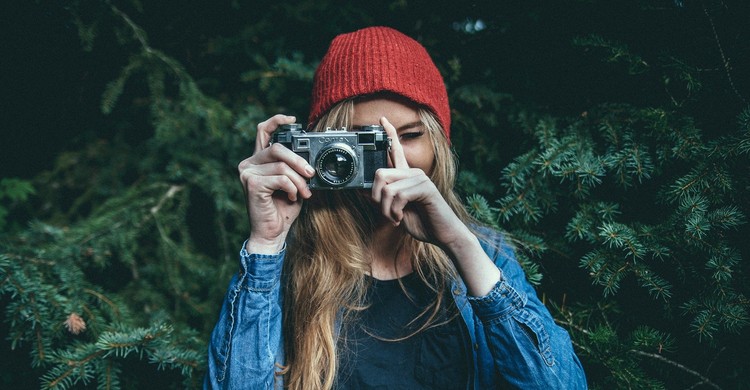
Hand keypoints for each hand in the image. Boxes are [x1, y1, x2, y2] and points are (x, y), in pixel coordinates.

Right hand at [238, 115, 314, 252]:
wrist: (272, 233)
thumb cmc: (282, 209)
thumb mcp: (293, 183)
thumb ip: (294, 168)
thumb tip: (309, 159)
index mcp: (258, 160)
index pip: (263, 131)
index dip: (277, 121)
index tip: (293, 119)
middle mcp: (249, 163)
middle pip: (277, 148)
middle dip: (299, 161)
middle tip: (311, 174)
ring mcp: (247, 173)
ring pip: (282, 166)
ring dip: (299, 180)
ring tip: (304, 193)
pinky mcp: (251, 184)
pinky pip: (280, 178)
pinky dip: (292, 188)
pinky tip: (291, 197)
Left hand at [370, 117, 469, 250]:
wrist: (443, 235)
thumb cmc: (422, 222)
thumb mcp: (396, 211)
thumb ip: (382, 199)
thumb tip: (362, 191)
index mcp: (406, 176)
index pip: (397, 150)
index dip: (389, 134)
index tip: (382, 119)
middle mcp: (413, 173)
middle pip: (380, 173)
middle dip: (376, 198)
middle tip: (387, 213)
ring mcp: (420, 178)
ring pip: (387, 188)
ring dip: (386, 210)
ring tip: (396, 218)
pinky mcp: (425, 188)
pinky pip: (398, 196)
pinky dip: (395, 212)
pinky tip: (402, 218)